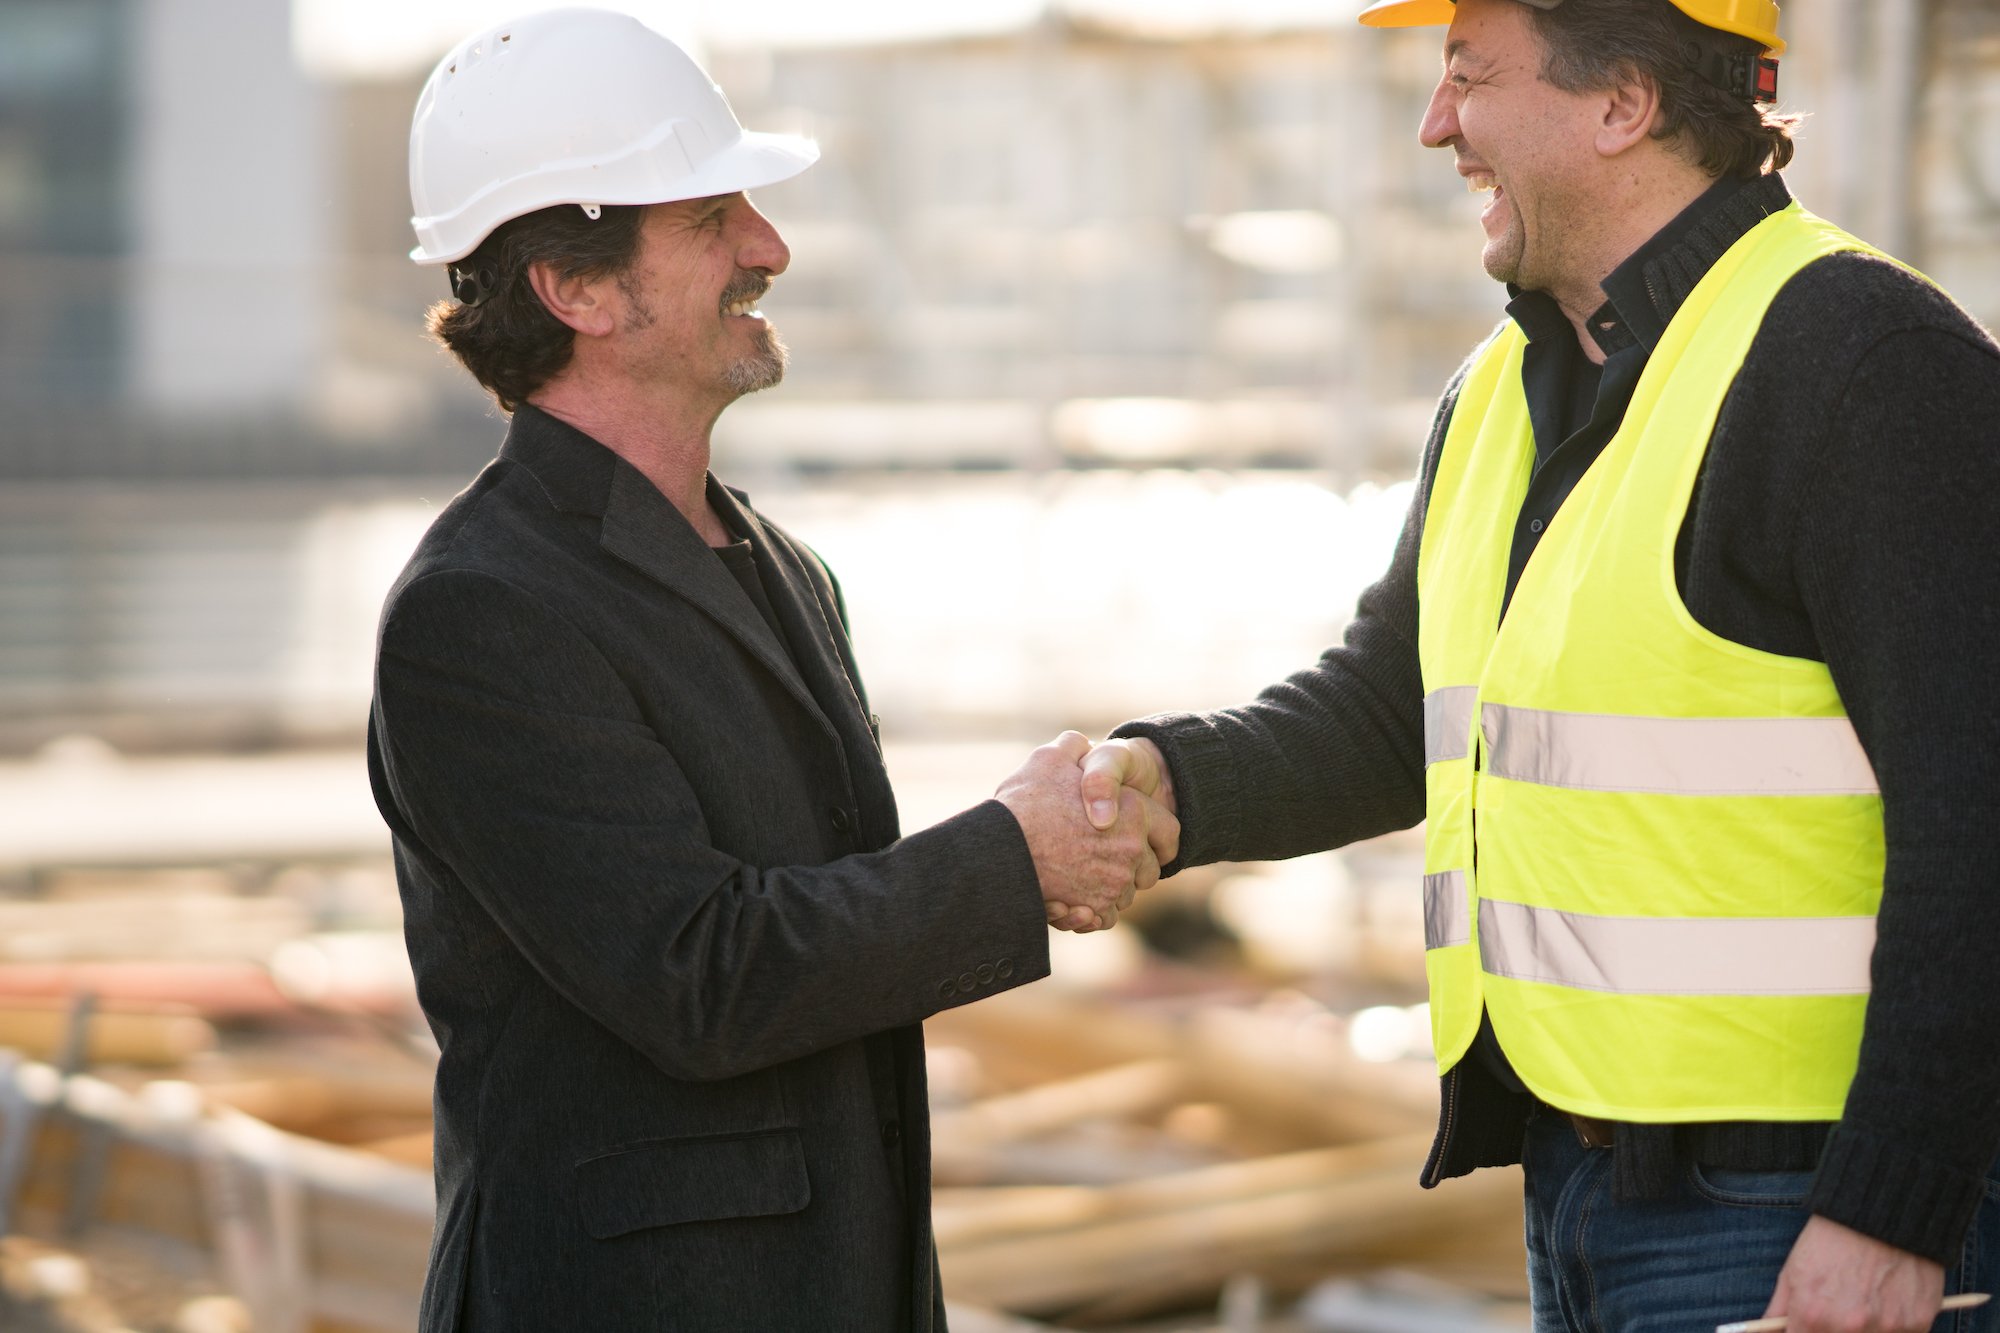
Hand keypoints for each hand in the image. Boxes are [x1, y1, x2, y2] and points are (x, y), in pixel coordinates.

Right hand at [995, 732, 1178, 932]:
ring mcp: (1115, 883)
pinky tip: (1073, 902)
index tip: (1147, 840)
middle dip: (1132, 867)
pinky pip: (1105, 916)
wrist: (1000, 851)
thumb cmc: (1025, 804)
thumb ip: (1072, 748)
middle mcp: (1131, 850)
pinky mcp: (1096, 909)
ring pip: (1125, 894)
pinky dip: (1092, 913)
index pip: (1169, 830)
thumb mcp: (1049, 759)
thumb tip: (1080, 743)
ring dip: (1109, 889)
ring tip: (1081, 879)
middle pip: (1149, 868)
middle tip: (1105, 860)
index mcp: (1132, 811)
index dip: (1159, 835)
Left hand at [1760, 1215, 1943, 1331]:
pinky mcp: (1918, 1323)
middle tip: (1838, 1318)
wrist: (1879, 1213)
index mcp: (1812, 1315)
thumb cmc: (1831, 1240)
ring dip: (1864, 1332)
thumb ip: (1780, 1311)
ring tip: (1863, 1306)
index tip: (1807, 1330)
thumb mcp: (1793, 1271)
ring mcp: (1886, 1328)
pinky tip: (1887, 1305)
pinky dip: (1893, 1329)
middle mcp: (1848, 1327)